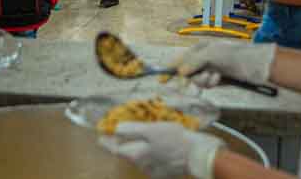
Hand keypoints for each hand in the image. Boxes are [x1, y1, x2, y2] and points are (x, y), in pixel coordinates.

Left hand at [100, 122, 223, 178]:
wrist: (200, 156)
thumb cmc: (176, 139)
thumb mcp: (152, 129)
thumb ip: (132, 130)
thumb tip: (116, 129)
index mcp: (137, 154)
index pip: (116, 148)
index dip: (107, 142)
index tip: (100, 136)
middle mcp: (143, 165)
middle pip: (129, 154)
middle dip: (124, 144)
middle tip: (122, 132)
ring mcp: (156, 170)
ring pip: (142, 158)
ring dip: (140, 148)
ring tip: (144, 136)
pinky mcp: (168, 172)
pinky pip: (156, 161)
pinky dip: (154, 153)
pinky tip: (161, 145)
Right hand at [167, 40, 276, 88]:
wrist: (252, 65)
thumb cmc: (231, 54)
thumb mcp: (210, 55)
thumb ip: (193, 62)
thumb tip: (180, 72)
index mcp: (199, 48)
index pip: (180, 58)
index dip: (171, 68)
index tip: (162, 78)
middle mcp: (203, 58)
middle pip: (187, 72)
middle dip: (193, 76)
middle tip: (201, 75)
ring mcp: (210, 69)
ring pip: (196, 80)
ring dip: (203, 80)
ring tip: (214, 76)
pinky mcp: (217, 79)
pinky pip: (206, 84)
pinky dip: (211, 83)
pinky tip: (219, 79)